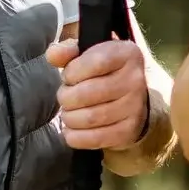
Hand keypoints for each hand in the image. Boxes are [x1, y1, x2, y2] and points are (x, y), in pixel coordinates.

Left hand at [44, 35, 150, 149]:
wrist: (130, 101)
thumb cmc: (102, 73)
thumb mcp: (87, 54)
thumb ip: (67, 50)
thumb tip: (53, 54)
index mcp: (126, 53)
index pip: (95, 62)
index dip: (72, 72)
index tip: (69, 77)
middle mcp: (135, 79)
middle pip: (88, 93)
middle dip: (66, 97)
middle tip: (65, 97)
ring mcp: (134, 107)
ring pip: (90, 118)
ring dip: (70, 117)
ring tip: (68, 113)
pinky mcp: (129, 131)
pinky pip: (96, 138)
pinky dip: (76, 136)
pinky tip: (71, 130)